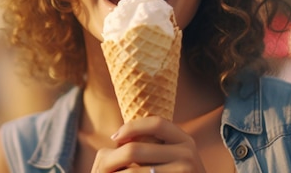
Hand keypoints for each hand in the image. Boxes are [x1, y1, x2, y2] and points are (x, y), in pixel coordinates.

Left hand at [90, 116, 205, 172]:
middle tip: (102, 165)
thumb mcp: (170, 156)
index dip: (132, 126)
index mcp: (185, 140)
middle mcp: (188, 154)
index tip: (114, 137)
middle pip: (138, 149)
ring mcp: (185, 171)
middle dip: (115, 157)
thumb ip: (152, 144)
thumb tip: (117, 138)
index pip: (156, 123)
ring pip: (136, 171)